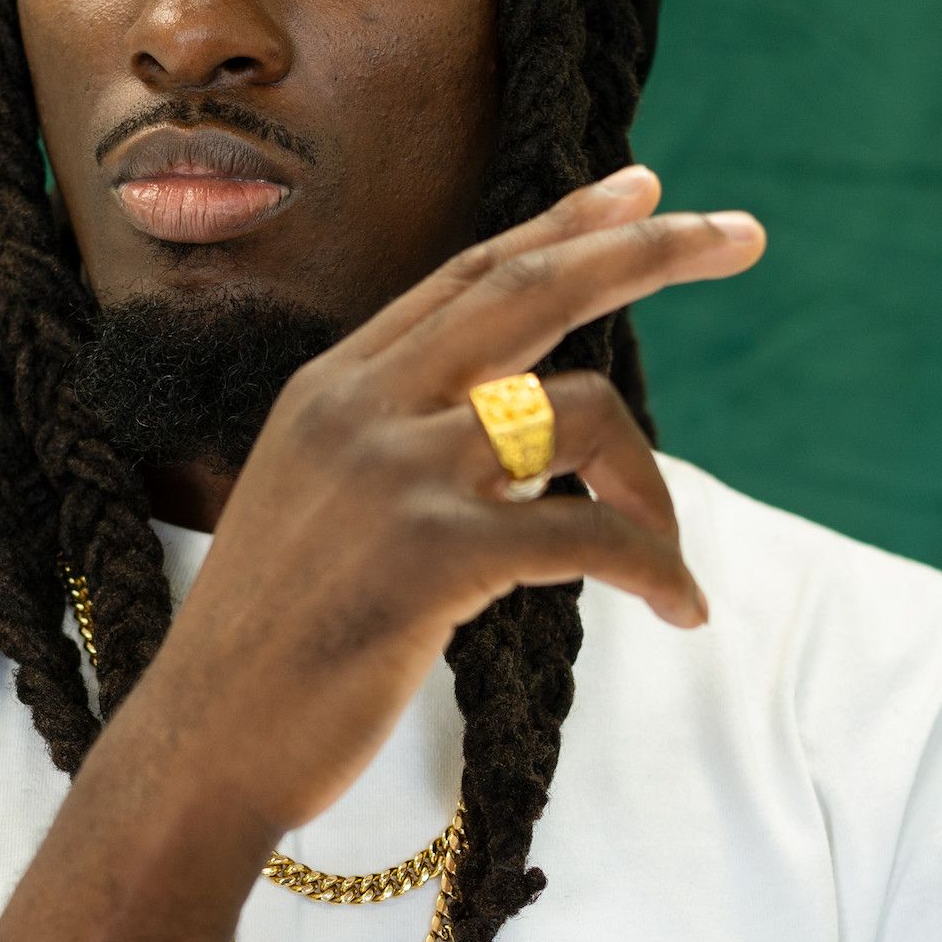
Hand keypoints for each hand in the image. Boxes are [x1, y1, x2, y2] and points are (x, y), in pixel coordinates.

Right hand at [125, 163, 764, 835]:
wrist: (199, 752)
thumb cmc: (266, 654)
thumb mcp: (314, 511)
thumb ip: (395, 450)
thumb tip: (515, 435)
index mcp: (330, 389)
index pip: (469, 276)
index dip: (563, 226)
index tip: (642, 190)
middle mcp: (360, 406)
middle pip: (533, 290)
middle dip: (649, 252)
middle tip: (743, 235)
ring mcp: (394, 475)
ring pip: (580, 414)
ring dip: (651, 482)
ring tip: (666, 553)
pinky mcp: (431, 557)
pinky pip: (592, 536)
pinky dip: (656, 569)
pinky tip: (683, 608)